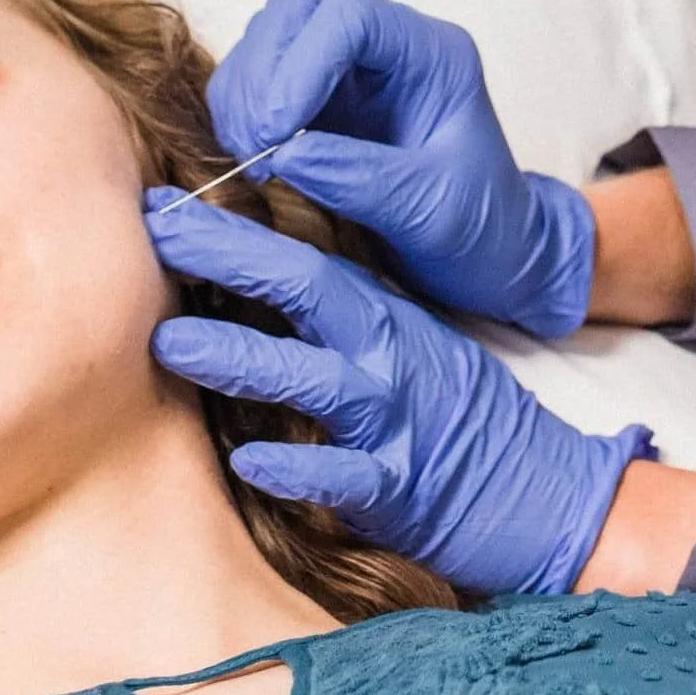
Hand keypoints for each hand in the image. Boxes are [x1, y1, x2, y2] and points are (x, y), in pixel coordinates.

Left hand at [146, 190, 648, 593]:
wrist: (540, 491)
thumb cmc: (457, 415)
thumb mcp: (404, 342)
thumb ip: (337, 312)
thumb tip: (248, 277)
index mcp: (379, 316)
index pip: (298, 256)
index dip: (229, 228)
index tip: (160, 202)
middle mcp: (382, 355)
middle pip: (303, 288)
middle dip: (228, 254)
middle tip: (156, 229)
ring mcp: (390, 420)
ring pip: (310, 378)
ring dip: (240, 356)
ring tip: (172, 342)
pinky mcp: (398, 489)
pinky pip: (343, 476)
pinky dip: (299, 466)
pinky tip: (250, 460)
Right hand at [205, 0, 594, 338]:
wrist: (485, 254)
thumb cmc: (479, 228)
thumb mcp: (433, 211)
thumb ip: (362, 179)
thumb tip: (284, 154)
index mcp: (433, 54)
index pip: (351, 18)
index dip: (300, 66)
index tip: (275, 136)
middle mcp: (388, 45)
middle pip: (299, 5)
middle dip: (263, 71)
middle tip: (251, 147)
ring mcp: (348, 65)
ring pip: (268, 35)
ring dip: (243, 93)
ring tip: (247, 159)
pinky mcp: (314, 96)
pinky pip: (256, 78)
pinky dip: (237, 112)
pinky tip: (247, 159)